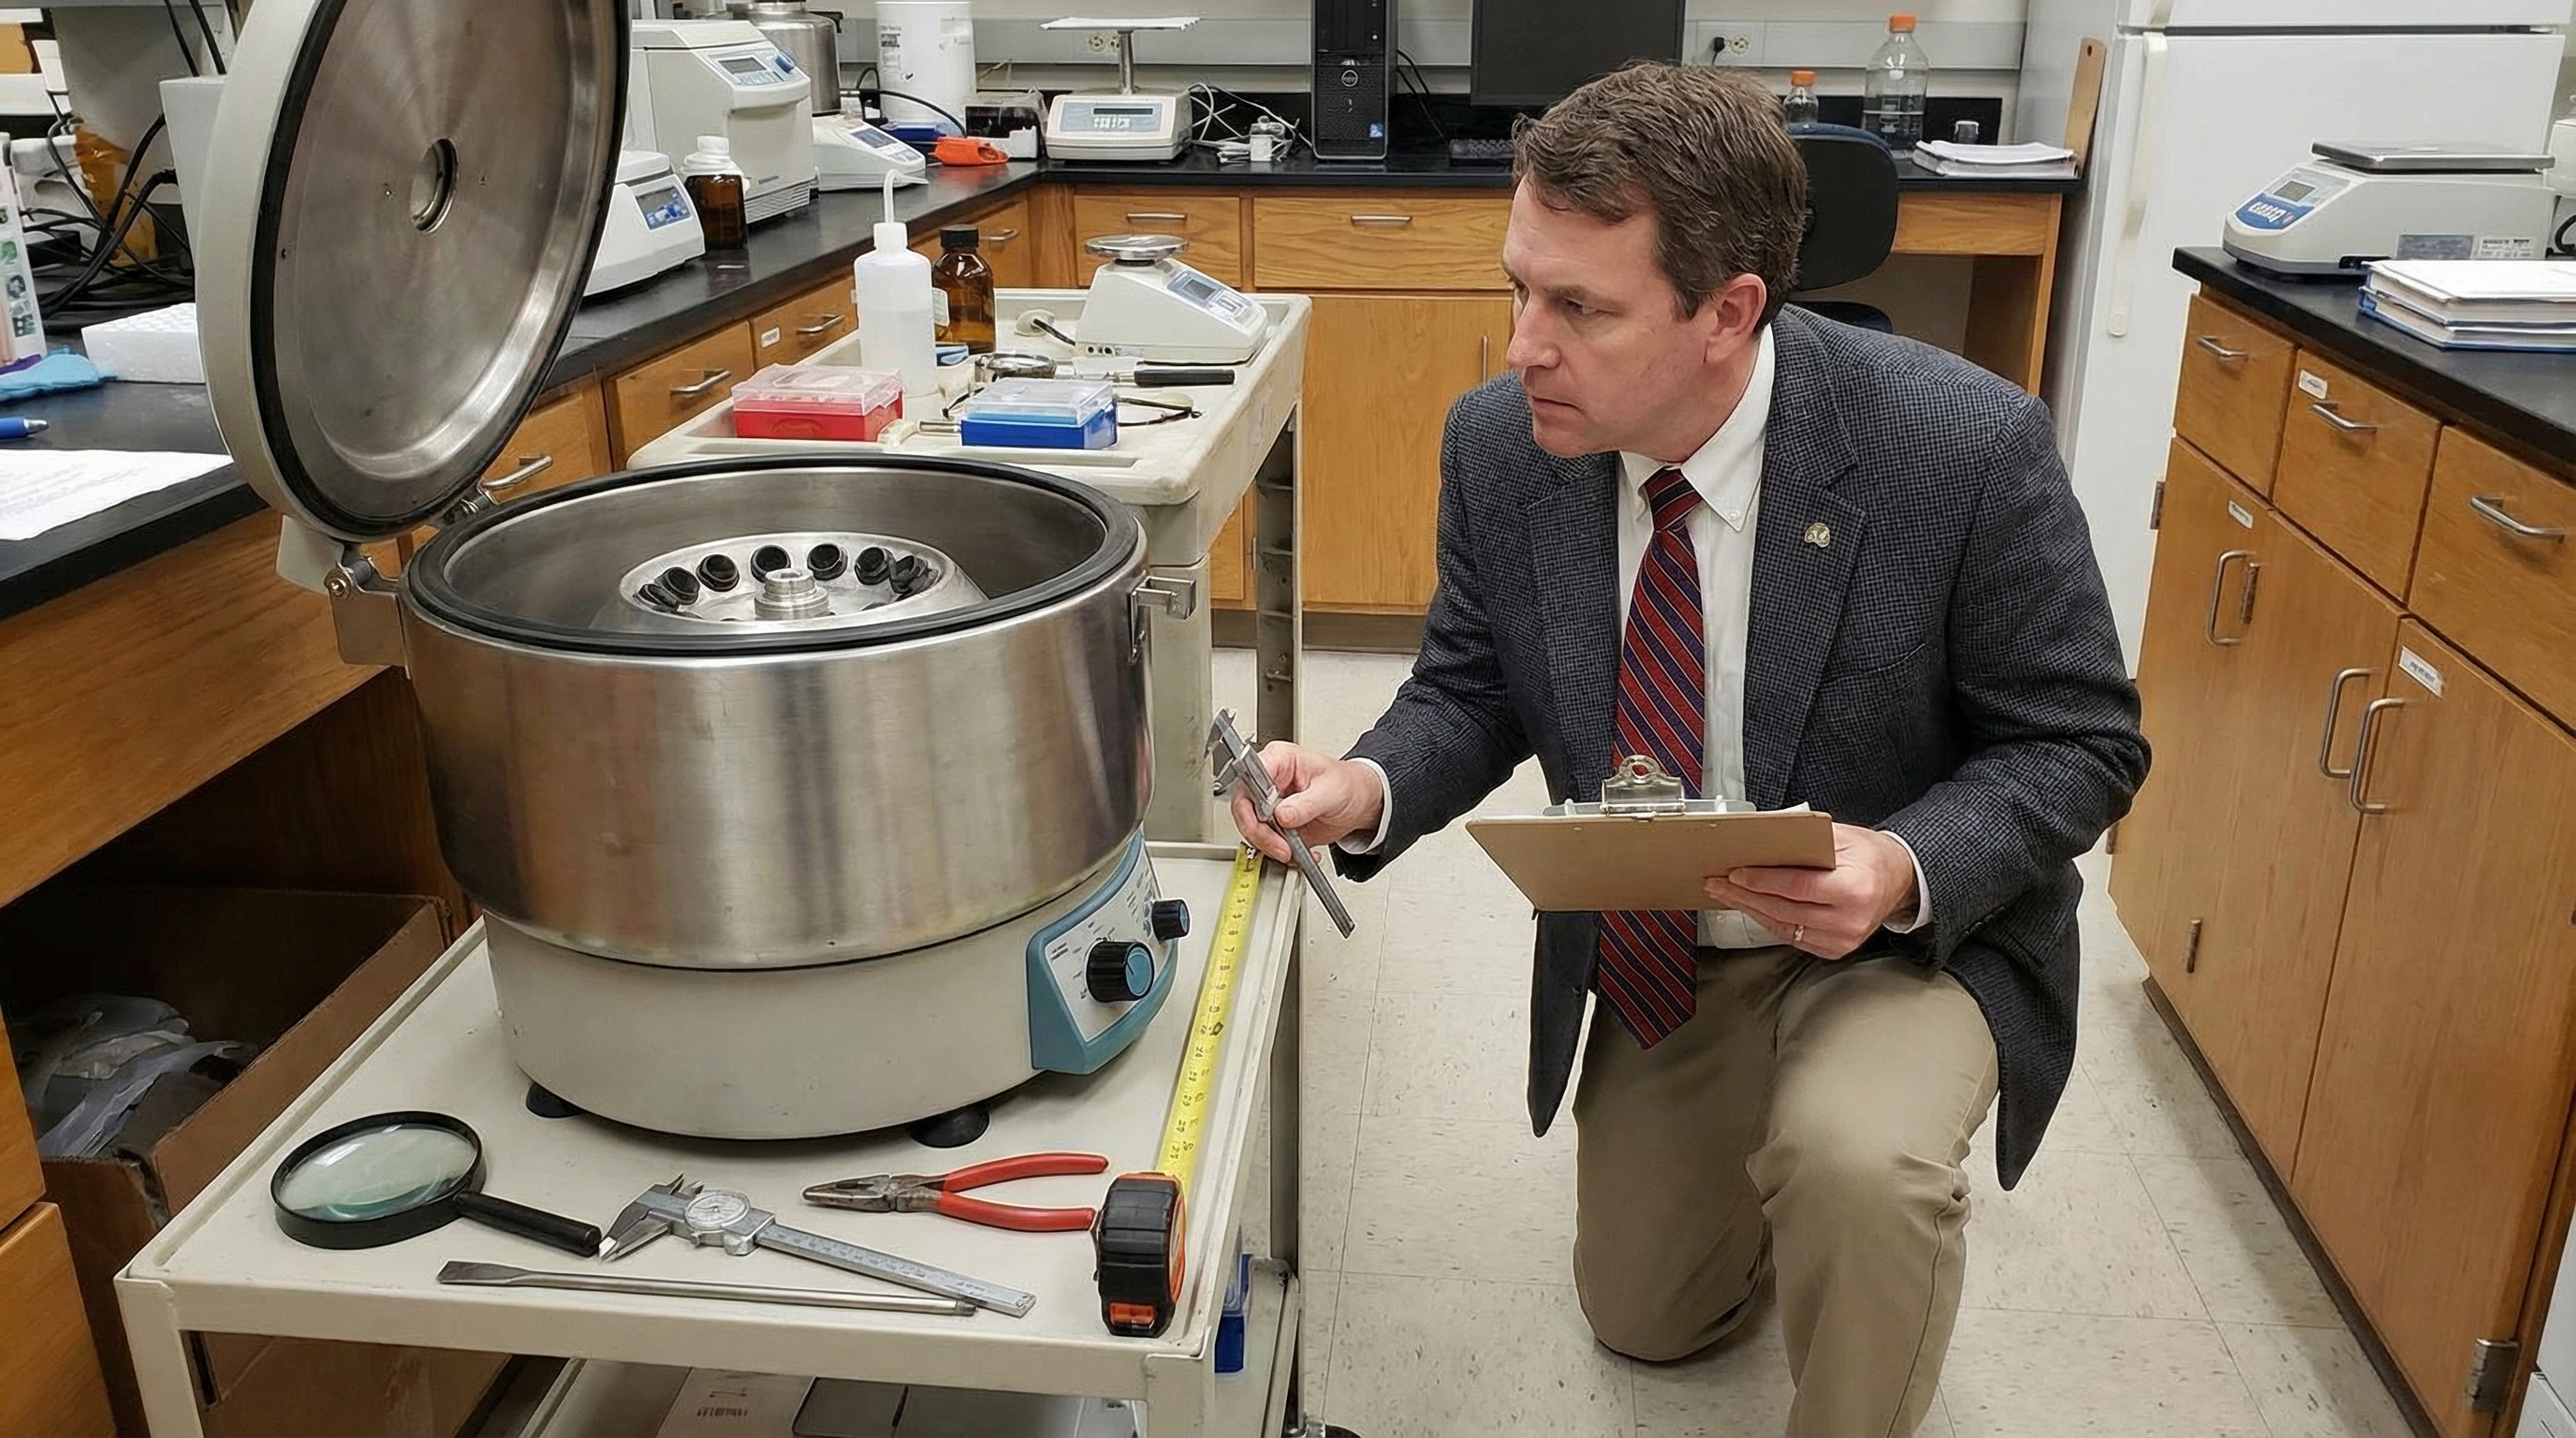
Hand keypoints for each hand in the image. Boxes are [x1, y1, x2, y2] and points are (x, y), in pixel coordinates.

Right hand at [1228, 741, 1386, 865]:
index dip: (1252, 802)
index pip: (1249, 778)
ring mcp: (1270, 803)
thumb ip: (1307, 804)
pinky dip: (1279, 853)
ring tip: (1293, 851)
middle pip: (1244, 807)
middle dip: (1260, 833)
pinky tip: (1298, 853)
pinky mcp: (1274, 823)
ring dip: (1270, 846)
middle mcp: (1269, 781)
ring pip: (1251, 828)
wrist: (1359, 802)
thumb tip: (1282, 815)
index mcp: (1279, 760)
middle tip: (1281, 847)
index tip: (1267, 819)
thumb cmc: (1347, 784)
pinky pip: (1265, 841)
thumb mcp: (1331, 791)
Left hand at [1702, 824, 1917, 959]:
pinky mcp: (1834, 950)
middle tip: (1717, 884)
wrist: (1898, 882)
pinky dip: (1768, 921)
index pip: (1797, 887)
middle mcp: (1849, 920)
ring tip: (1726, 894)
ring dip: (1750, 909)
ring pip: (1783, 927)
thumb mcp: (1842, 837)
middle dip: (1745, 896)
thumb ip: (1805, 840)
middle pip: (1784, 910)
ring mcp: (1842, 940)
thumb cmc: (1871, 857)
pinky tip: (1750, 907)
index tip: (1735, 873)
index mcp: (1854, 890)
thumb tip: (1762, 840)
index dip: (1762, 881)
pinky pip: (1791, 937)